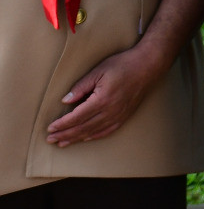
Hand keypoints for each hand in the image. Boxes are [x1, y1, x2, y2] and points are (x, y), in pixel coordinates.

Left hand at [45, 46, 163, 145]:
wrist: (148, 65)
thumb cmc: (123, 65)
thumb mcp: (99, 71)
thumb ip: (81, 86)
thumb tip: (65, 100)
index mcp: (102, 99)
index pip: (77, 117)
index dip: (62, 124)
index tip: (50, 128)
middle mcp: (110, 111)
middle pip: (83, 127)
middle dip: (65, 134)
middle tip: (51, 139)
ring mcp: (119, 114)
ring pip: (94, 131)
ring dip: (77, 138)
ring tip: (63, 143)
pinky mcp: (125, 115)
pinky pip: (108, 130)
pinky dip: (95, 136)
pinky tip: (86, 138)